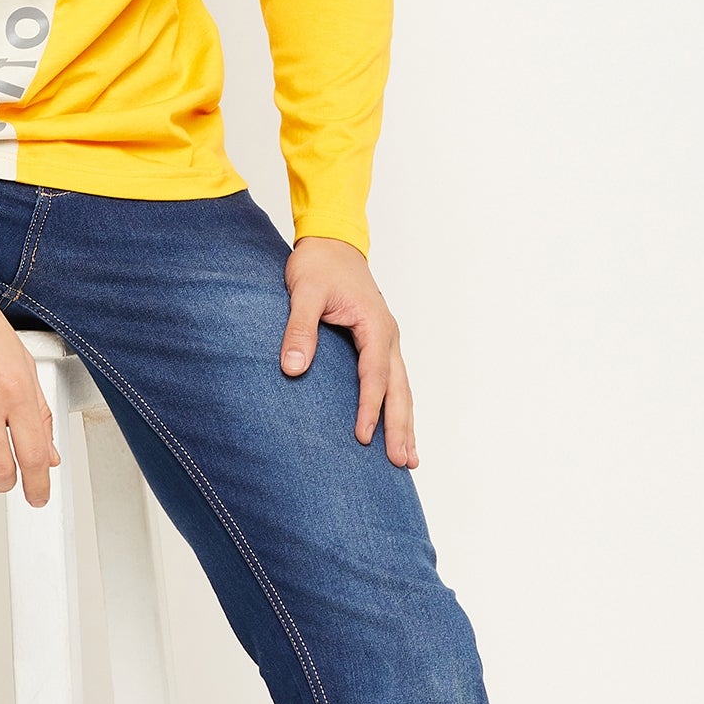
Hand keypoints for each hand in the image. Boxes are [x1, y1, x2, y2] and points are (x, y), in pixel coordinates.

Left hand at [278, 236, 417, 468]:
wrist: (332, 241)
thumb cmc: (318, 265)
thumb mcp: (303, 293)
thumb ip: (299, 329)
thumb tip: (293, 369)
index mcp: (374, 325)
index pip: (374, 375)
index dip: (370, 408)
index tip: (363, 437)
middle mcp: (388, 335)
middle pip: (399, 389)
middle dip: (401, 427)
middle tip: (403, 463)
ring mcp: (387, 340)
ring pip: (402, 388)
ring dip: (406, 423)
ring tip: (410, 459)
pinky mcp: (380, 342)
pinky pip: (393, 380)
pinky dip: (398, 406)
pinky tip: (397, 428)